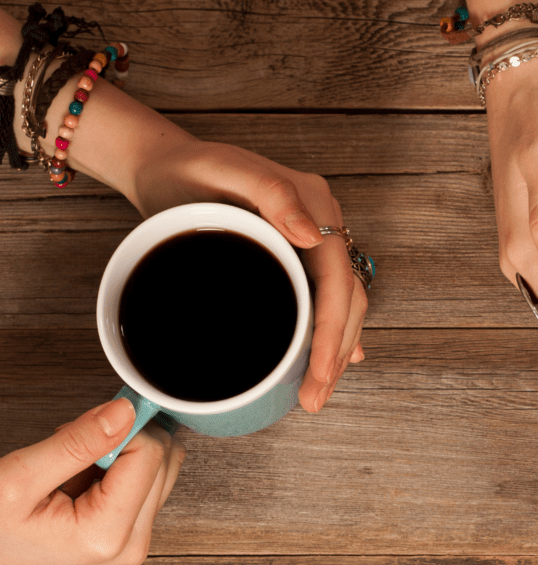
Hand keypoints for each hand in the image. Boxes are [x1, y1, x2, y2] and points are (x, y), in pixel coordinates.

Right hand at [0, 397, 184, 564]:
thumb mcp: (21, 479)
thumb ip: (78, 442)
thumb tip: (125, 411)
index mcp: (108, 534)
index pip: (150, 453)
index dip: (119, 426)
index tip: (86, 422)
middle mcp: (130, 543)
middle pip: (163, 459)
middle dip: (122, 437)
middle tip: (73, 442)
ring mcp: (131, 541)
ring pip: (159, 467)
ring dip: (119, 451)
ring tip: (70, 463)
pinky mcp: (126, 534)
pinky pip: (142, 482)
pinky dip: (115, 466)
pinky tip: (78, 475)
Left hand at [133, 139, 367, 411]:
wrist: (163, 165)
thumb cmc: (185, 168)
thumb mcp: (222, 170)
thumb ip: (271, 193)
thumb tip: (314, 236)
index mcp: (312, 202)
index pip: (337, 278)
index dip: (333, 331)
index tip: (318, 374)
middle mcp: (320, 220)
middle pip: (347, 295)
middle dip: (335, 352)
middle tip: (313, 399)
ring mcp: (309, 238)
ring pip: (339, 301)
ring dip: (333, 349)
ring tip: (315, 392)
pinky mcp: (292, 253)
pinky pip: (320, 296)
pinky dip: (326, 331)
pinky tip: (331, 357)